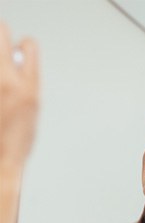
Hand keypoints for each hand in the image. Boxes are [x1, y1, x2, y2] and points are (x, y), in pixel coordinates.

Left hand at [0, 22, 38, 167]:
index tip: (18, 52)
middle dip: (2, 39)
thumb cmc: (16, 141)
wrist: (0, 159)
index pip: (27, 44)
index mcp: (29, 86)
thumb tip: (17, 66)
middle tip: (2, 52)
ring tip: (0, 79)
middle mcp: (7, 80)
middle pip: (0, 32)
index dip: (22, 46)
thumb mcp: (32, 109)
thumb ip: (26, 83)